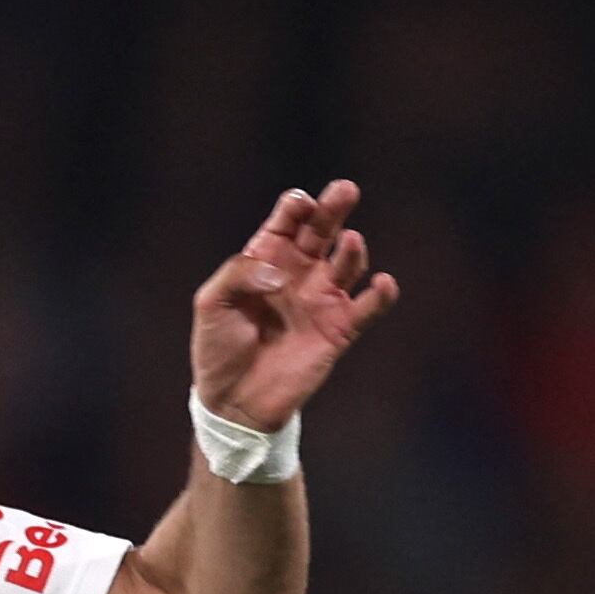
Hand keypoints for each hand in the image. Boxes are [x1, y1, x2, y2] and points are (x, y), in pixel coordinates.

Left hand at [192, 179, 397, 434]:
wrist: (234, 402)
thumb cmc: (218, 348)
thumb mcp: (212, 304)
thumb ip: (239, 275)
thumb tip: (280, 272)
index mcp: (267, 257)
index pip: (288, 220)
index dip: (296, 207)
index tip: (300, 205)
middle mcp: (298, 271)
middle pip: (323, 229)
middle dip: (334, 208)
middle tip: (345, 191)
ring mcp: (321, 299)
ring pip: (348, 262)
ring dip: (352, 250)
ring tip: (349, 243)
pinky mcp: (339, 329)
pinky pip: (369, 307)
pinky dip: (382, 294)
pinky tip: (382, 284)